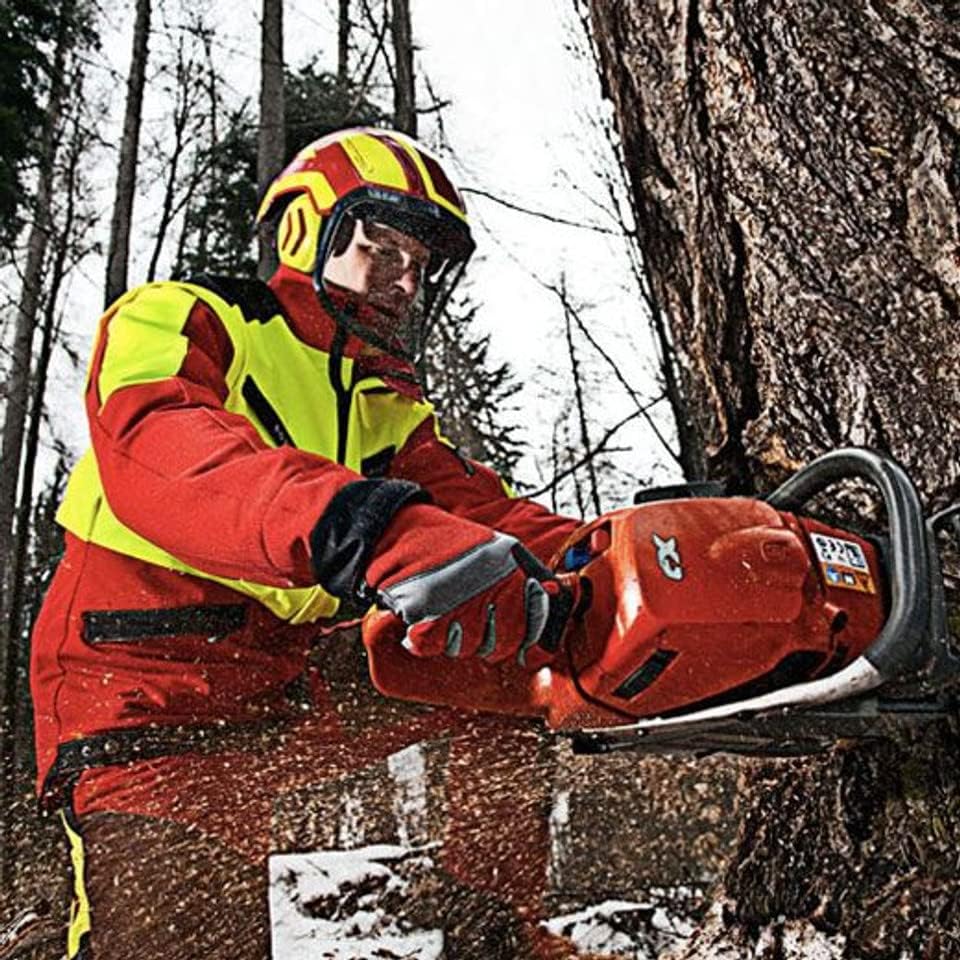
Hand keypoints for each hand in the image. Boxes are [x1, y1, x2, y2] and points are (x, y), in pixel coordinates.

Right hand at [362, 505, 577, 665]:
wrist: (405, 528)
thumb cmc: (454, 544)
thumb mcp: (502, 549)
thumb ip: (530, 573)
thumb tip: (556, 596)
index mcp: (511, 572)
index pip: (534, 626)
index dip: (530, 642)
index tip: (525, 649)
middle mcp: (488, 585)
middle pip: (501, 644)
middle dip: (491, 644)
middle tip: (477, 627)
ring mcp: (456, 597)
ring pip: (466, 648)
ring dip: (456, 640)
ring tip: (449, 616)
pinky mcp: (423, 607)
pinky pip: (432, 643)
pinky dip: (425, 639)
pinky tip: (426, 624)